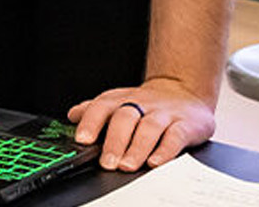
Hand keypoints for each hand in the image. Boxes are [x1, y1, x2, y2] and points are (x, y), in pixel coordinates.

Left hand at [67, 76, 216, 169]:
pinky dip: (165, 150)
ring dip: (136, 148)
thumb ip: (95, 110)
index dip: (90, 122)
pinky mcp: (187, 125)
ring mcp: (164, 114)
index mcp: (121, 99)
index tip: (82, 140)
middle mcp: (141, 104)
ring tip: (127, 165)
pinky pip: (176, 136)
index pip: (102, 107)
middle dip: (114, 142)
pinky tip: (155, 162)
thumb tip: (72, 116)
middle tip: (107, 162)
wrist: (184, 93)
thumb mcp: (118, 102)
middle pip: (125, 118)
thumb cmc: (146, 104)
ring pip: (149, 128)